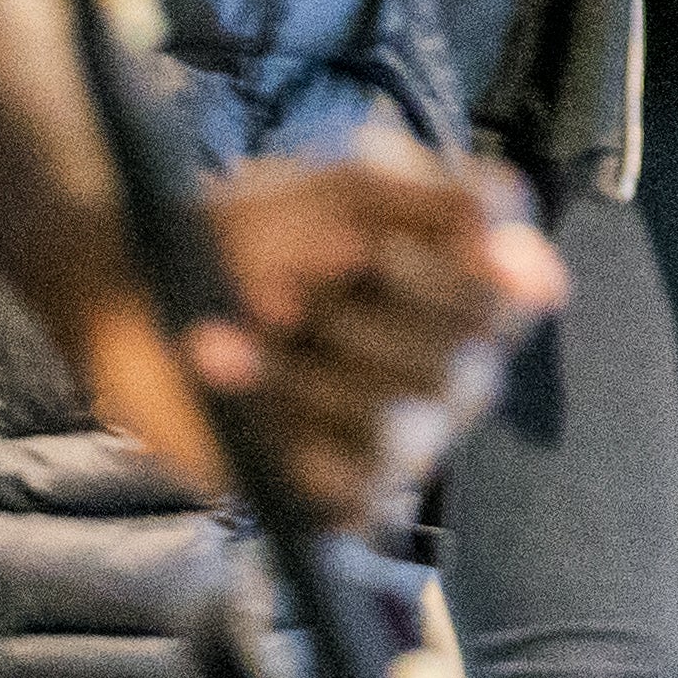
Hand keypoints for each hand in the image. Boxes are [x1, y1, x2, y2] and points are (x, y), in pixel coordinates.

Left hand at [83, 138, 565, 523]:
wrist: (133, 282)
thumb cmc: (250, 227)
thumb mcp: (349, 187)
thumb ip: (447, 209)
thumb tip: (543, 278)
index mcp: (464, 291)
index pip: (514, 299)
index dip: (441, 275)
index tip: (366, 247)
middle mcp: (445, 368)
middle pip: (461, 370)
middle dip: (357, 321)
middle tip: (283, 286)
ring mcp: (394, 436)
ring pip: (406, 433)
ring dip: (309, 374)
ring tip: (241, 328)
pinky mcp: (335, 490)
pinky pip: (353, 490)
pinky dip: (282, 429)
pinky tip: (228, 370)